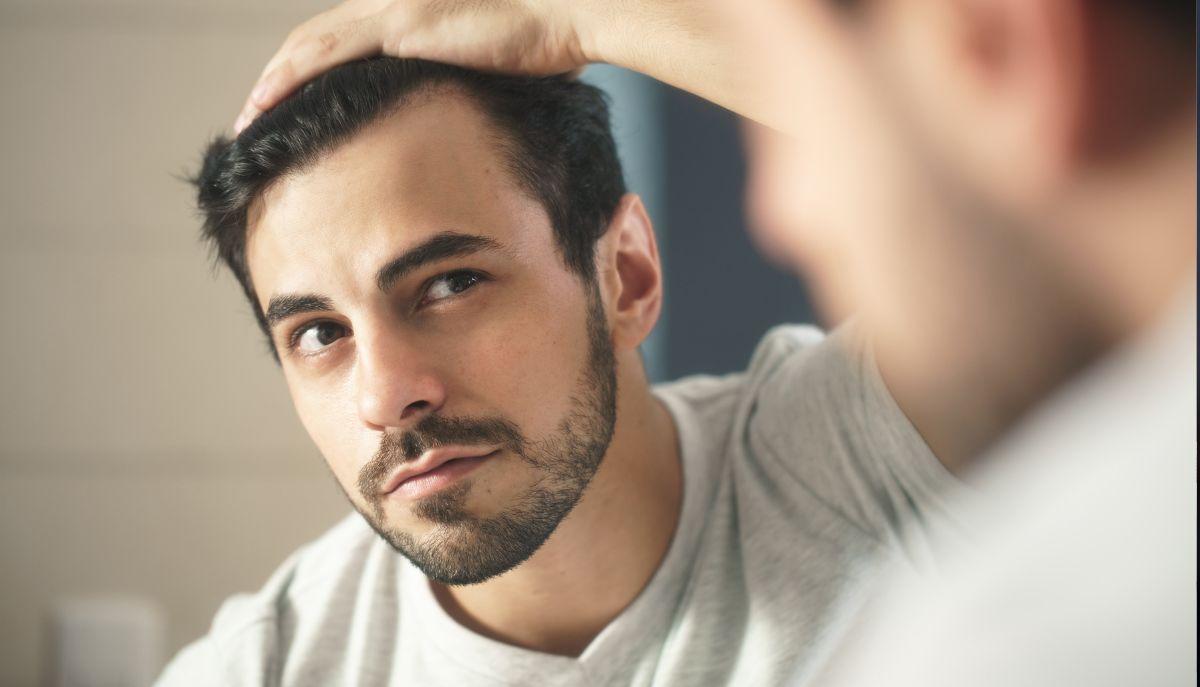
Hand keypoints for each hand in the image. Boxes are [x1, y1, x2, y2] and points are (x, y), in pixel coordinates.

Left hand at [235, 0, 587, 131]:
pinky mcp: (401, 25)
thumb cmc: (554, 39)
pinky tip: (264, 105)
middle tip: (256, 115)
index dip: (314, 70)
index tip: (295, 105)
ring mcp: (394, 8)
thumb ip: (474, 81)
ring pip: (311, 45)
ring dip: (272, 83)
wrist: (573, 11)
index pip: (347, 38)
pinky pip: (326, 55)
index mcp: (416, 11)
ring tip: (248, 119)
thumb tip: (478, 115)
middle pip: (318, 38)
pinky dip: (288, 80)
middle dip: (281, 78)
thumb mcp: (502, 67)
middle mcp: (395, 2)